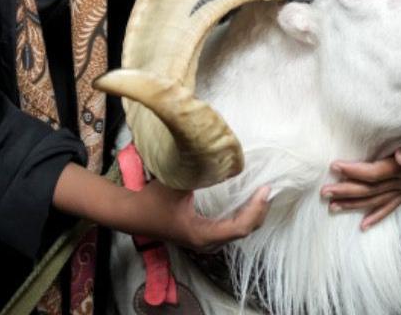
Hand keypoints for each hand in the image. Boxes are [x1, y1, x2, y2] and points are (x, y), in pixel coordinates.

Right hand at [133, 180, 270, 252]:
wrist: (131, 214)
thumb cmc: (152, 199)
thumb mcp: (177, 182)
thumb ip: (200, 171)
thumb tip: (223, 158)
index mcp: (201, 233)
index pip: (239, 227)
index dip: (255, 209)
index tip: (265, 189)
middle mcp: (206, 242)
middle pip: (243, 231)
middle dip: (259, 211)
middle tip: (268, 188)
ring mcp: (204, 240)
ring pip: (238, 231)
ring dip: (252, 213)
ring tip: (262, 193)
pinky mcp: (202, 234)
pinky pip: (230, 227)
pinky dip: (243, 215)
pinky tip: (247, 200)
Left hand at [321, 126, 400, 230]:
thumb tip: (399, 157)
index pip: (374, 172)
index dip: (353, 170)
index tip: (334, 166)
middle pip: (371, 190)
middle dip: (346, 191)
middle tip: (323, 192)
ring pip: (377, 200)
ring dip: (355, 205)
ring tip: (332, 208)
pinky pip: (392, 206)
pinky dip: (378, 215)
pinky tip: (364, 224)